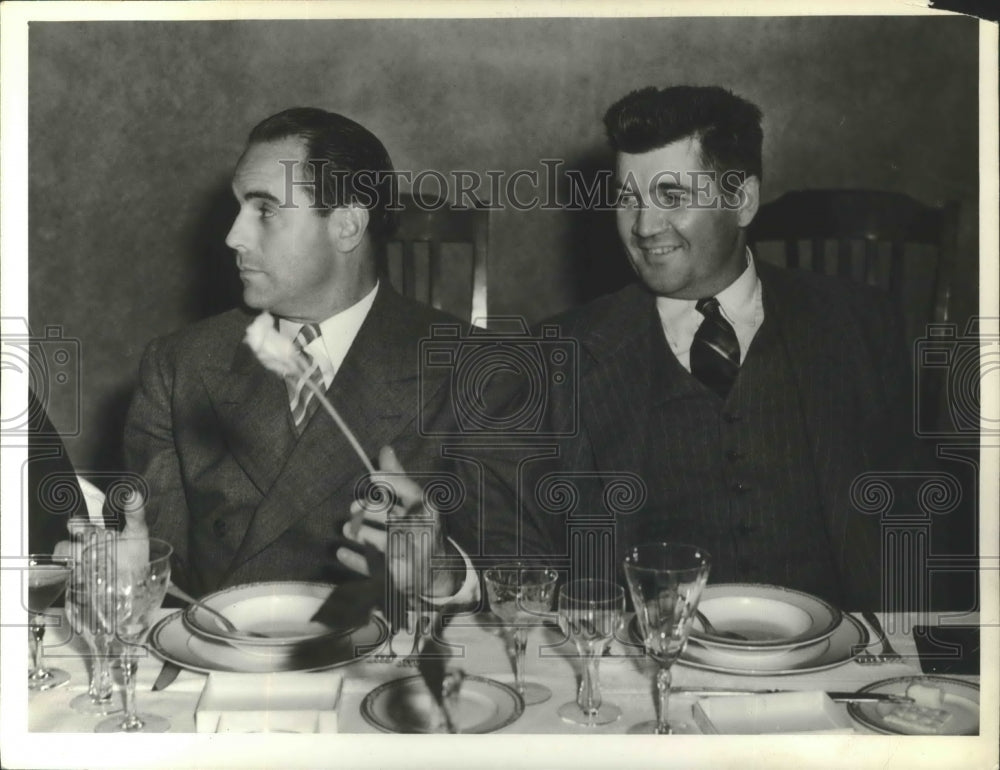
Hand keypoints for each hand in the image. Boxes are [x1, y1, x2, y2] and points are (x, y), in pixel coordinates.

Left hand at [340, 446, 452, 597]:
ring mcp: (406, 554)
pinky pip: (366, 564)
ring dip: (354, 531)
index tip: (372, 476)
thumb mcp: (417, 502)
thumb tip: (385, 449)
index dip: (386, 480)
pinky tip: (342, 552)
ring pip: (369, 537)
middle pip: (380, 511)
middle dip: (362, 509)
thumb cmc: (423, 527)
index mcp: (425, 508)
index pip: (401, 487)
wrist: (438, 570)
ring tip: (349, 529)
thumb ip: (399, 477)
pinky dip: (351, 558)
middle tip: (355, 510)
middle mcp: (418, 529)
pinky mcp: (394, 575)